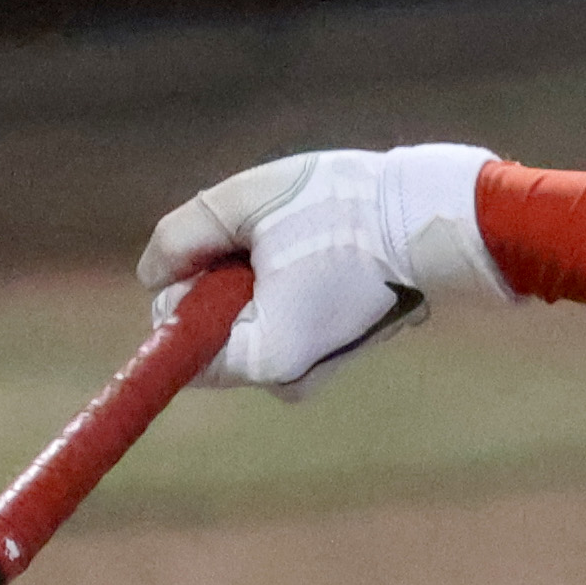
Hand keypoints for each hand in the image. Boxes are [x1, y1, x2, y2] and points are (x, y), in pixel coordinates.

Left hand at [135, 146, 506, 390]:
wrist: (432, 219)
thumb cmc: (342, 207)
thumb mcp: (244, 203)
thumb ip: (181, 238)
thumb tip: (153, 276)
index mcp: (262, 355)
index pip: (178, 344)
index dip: (184, 290)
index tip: (225, 252)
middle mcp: (286, 380)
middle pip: (213, 336)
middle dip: (222, 288)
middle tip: (270, 242)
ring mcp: (312, 372)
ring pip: (246, 329)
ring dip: (254, 287)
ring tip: (301, 246)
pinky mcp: (333, 357)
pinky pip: (280, 330)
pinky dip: (283, 295)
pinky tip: (318, 260)